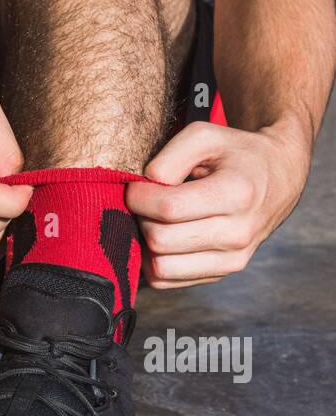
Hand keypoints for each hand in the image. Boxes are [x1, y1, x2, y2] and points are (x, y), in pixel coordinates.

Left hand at [126, 120, 307, 288]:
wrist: (278, 179)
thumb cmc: (236, 154)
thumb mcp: (205, 135)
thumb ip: (170, 156)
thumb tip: (145, 186)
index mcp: (237, 194)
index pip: (168, 208)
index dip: (138, 196)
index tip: (138, 185)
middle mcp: (239, 234)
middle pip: (160, 241)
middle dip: (140, 218)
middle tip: (146, 202)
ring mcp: (233, 260)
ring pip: (161, 268)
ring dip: (145, 243)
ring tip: (154, 219)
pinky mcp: (222, 274)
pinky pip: (167, 280)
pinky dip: (154, 260)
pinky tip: (164, 235)